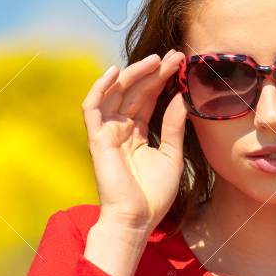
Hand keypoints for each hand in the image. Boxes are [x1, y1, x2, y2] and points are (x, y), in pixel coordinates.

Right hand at [81, 49, 188, 234]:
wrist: (137, 220)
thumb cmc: (153, 195)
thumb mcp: (172, 155)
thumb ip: (175, 126)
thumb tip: (183, 97)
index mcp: (137, 133)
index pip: (148, 98)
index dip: (162, 79)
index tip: (180, 63)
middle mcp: (120, 129)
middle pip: (135, 91)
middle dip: (153, 72)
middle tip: (174, 55)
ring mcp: (107, 133)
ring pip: (116, 93)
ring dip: (133, 74)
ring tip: (156, 60)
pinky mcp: (96, 139)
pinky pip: (93, 107)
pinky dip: (100, 88)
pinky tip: (115, 71)